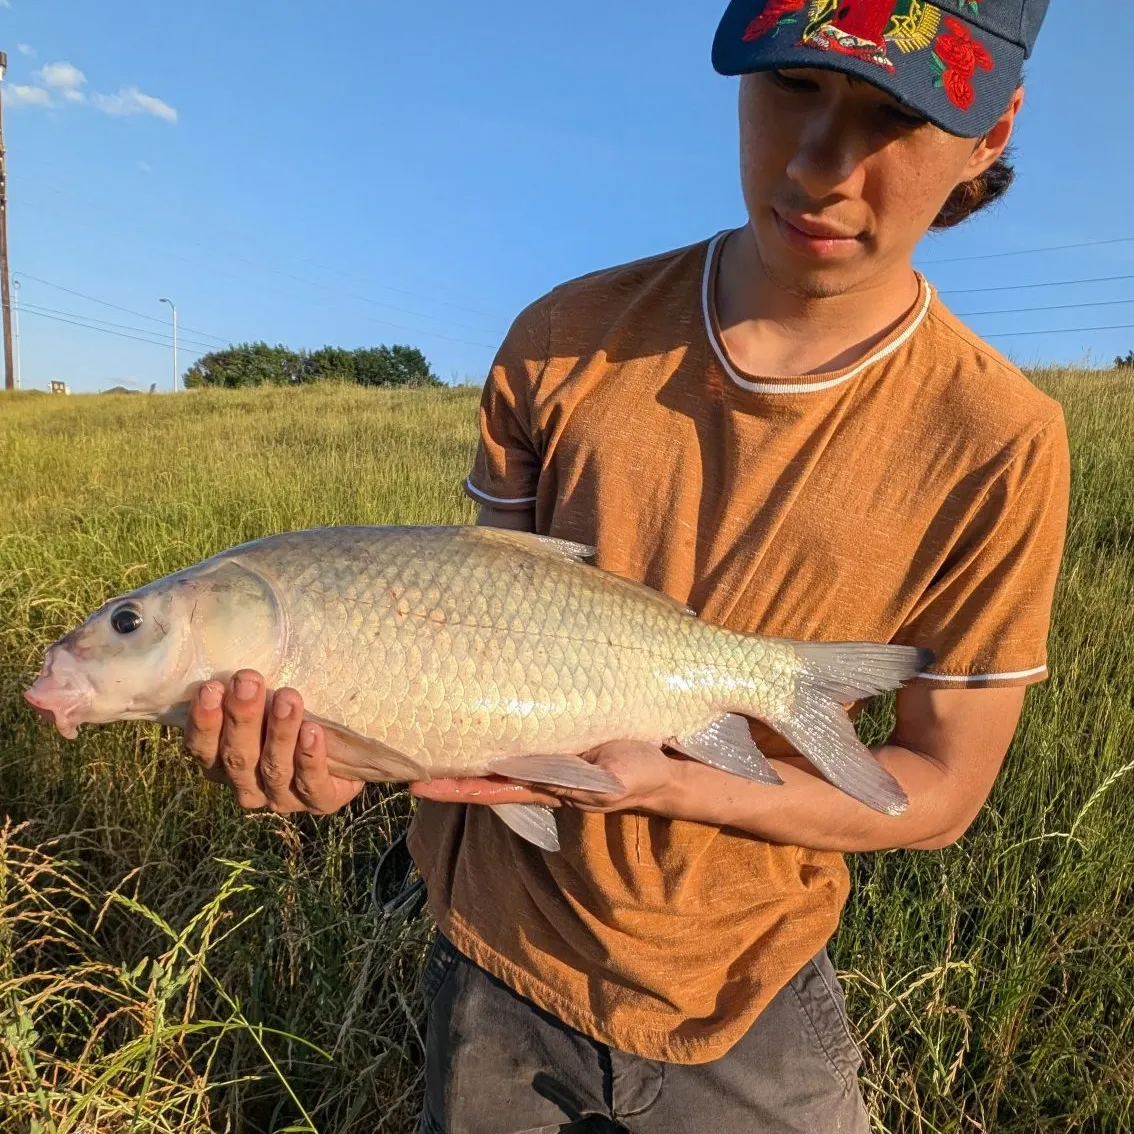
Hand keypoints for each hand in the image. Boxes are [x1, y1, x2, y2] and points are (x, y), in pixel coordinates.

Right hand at [184, 669, 364, 814]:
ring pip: (274, 769)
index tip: (211, 686)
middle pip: (237, 756)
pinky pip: (312, 784)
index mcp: (221, 762)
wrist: (345, 746)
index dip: (204, 720)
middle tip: (248, 680)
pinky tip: (313, 732)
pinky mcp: (319, 802)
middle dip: (242, 717)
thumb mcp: (265, 697)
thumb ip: (244, 683)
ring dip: (279, 732)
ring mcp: (281, 797)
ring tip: (289, 698)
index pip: (201, 747)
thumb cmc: (292, 713)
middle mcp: (246, 784)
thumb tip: (229, 634)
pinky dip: (310, 758)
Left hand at [410, 740, 684, 815]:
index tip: (414, 785)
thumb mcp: (619, 779)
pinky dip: (493, 724)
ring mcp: (544, 754)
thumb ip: (592, 781)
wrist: (666, 767)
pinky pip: (517, 732)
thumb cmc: (642, 774)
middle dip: (445, 763)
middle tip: (401, 749)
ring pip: (494, 750)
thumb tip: (571, 781)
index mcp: (546, 784)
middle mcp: (536, 771)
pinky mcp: (557, 734)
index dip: (452, 788)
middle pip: (481, 770)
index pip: (488, 788)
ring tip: (425, 725)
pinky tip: (475, 708)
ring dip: (463, 742)